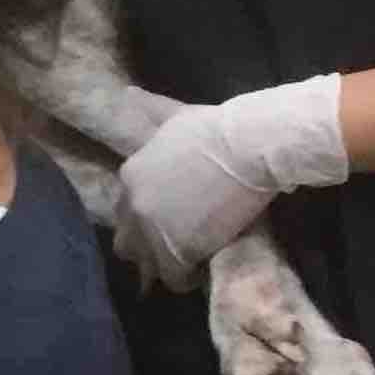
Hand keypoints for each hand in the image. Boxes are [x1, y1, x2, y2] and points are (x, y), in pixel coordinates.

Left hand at [114, 73, 347, 288]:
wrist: (248, 147)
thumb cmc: (218, 129)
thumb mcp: (174, 118)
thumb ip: (149, 111)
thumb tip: (127, 94)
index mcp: (129, 175)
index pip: (126, 208)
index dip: (147, 217)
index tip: (171, 221)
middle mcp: (132, 204)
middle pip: (126, 239)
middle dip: (145, 245)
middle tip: (175, 245)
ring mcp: (151, 230)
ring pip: (143, 262)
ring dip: (161, 265)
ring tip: (186, 262)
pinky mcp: (175, 252)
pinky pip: (171, 278)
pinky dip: (185, 280)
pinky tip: (201, 273)